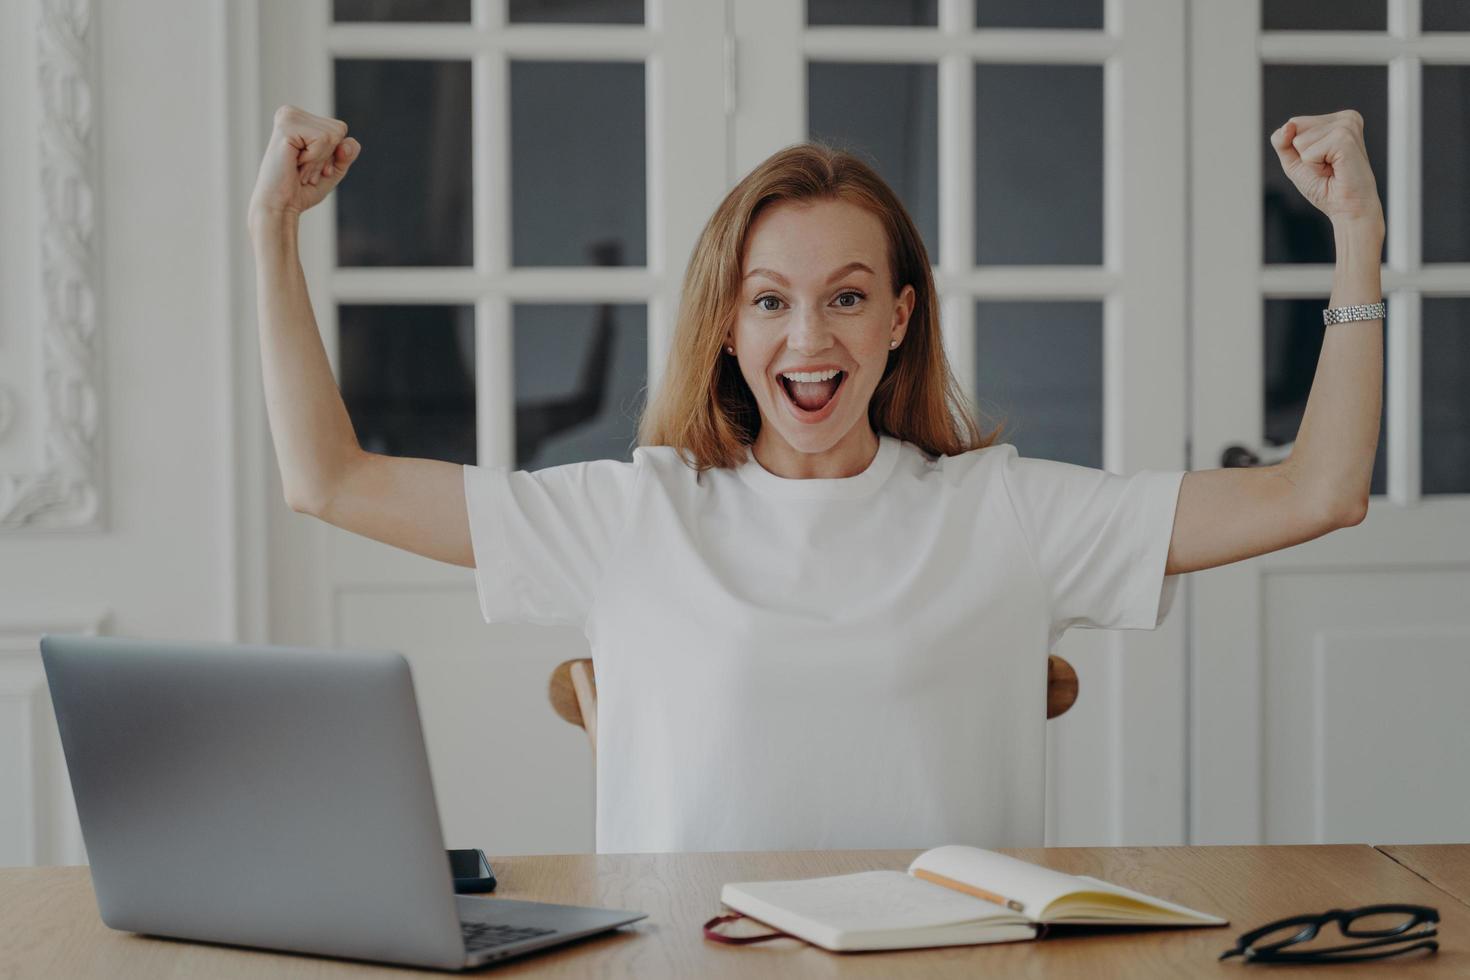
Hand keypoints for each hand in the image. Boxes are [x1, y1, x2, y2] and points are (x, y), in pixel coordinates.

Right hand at [248, 104, 360, 225]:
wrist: (280, 205)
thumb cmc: (303, 189)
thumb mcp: (333, 168)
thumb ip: (347, 153)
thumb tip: (348, 143)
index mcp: (301, 119)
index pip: (340, 129)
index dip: (333, 154)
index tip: (311, 166)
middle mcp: (292, 113)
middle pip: (339, 129)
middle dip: (327, 157)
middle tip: (304, 169)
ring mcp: (287, 117)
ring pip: (333, 134)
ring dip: (319, 160)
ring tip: (299, 167)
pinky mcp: (286, 127)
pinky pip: (323, 140)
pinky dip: (314, 159)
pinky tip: (295, 164)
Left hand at [1269, 110, 1383, 229]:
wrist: (1348, 208)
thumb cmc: (1325, 187)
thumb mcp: (1294, 162)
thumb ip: (1282, 141)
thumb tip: (1288, 125)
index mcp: (1336, 120)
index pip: (1293, 123)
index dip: (1297, 150)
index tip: (1320, 161)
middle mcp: (1344, 118)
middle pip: (1294, 127)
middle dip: (1302, 154)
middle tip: (1325, 167)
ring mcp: (1346, 125)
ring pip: (1299, 140)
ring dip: (1309, 162)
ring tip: (1331, 168)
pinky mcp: (1344, 138)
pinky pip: (1308, 152)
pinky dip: (1314, 166)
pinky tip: (1334, 169)